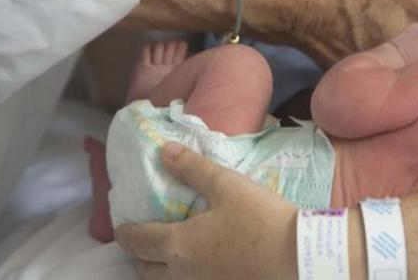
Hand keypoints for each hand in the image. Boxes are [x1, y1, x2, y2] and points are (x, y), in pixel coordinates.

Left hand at [115, 142, 297, 278]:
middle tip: (143, 242)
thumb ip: (192, 168)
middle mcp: (181, 273)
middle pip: (146, 271)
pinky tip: (199, 267)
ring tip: (167, 258)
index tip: (121, 228)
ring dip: (159, 272)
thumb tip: (163, 150)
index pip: (138, 241)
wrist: (296, 257)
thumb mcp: (226, 185)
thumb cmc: (259, 218)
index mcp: (176, 245)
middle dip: (140, 256)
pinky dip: (183, 278)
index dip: (126, 233)